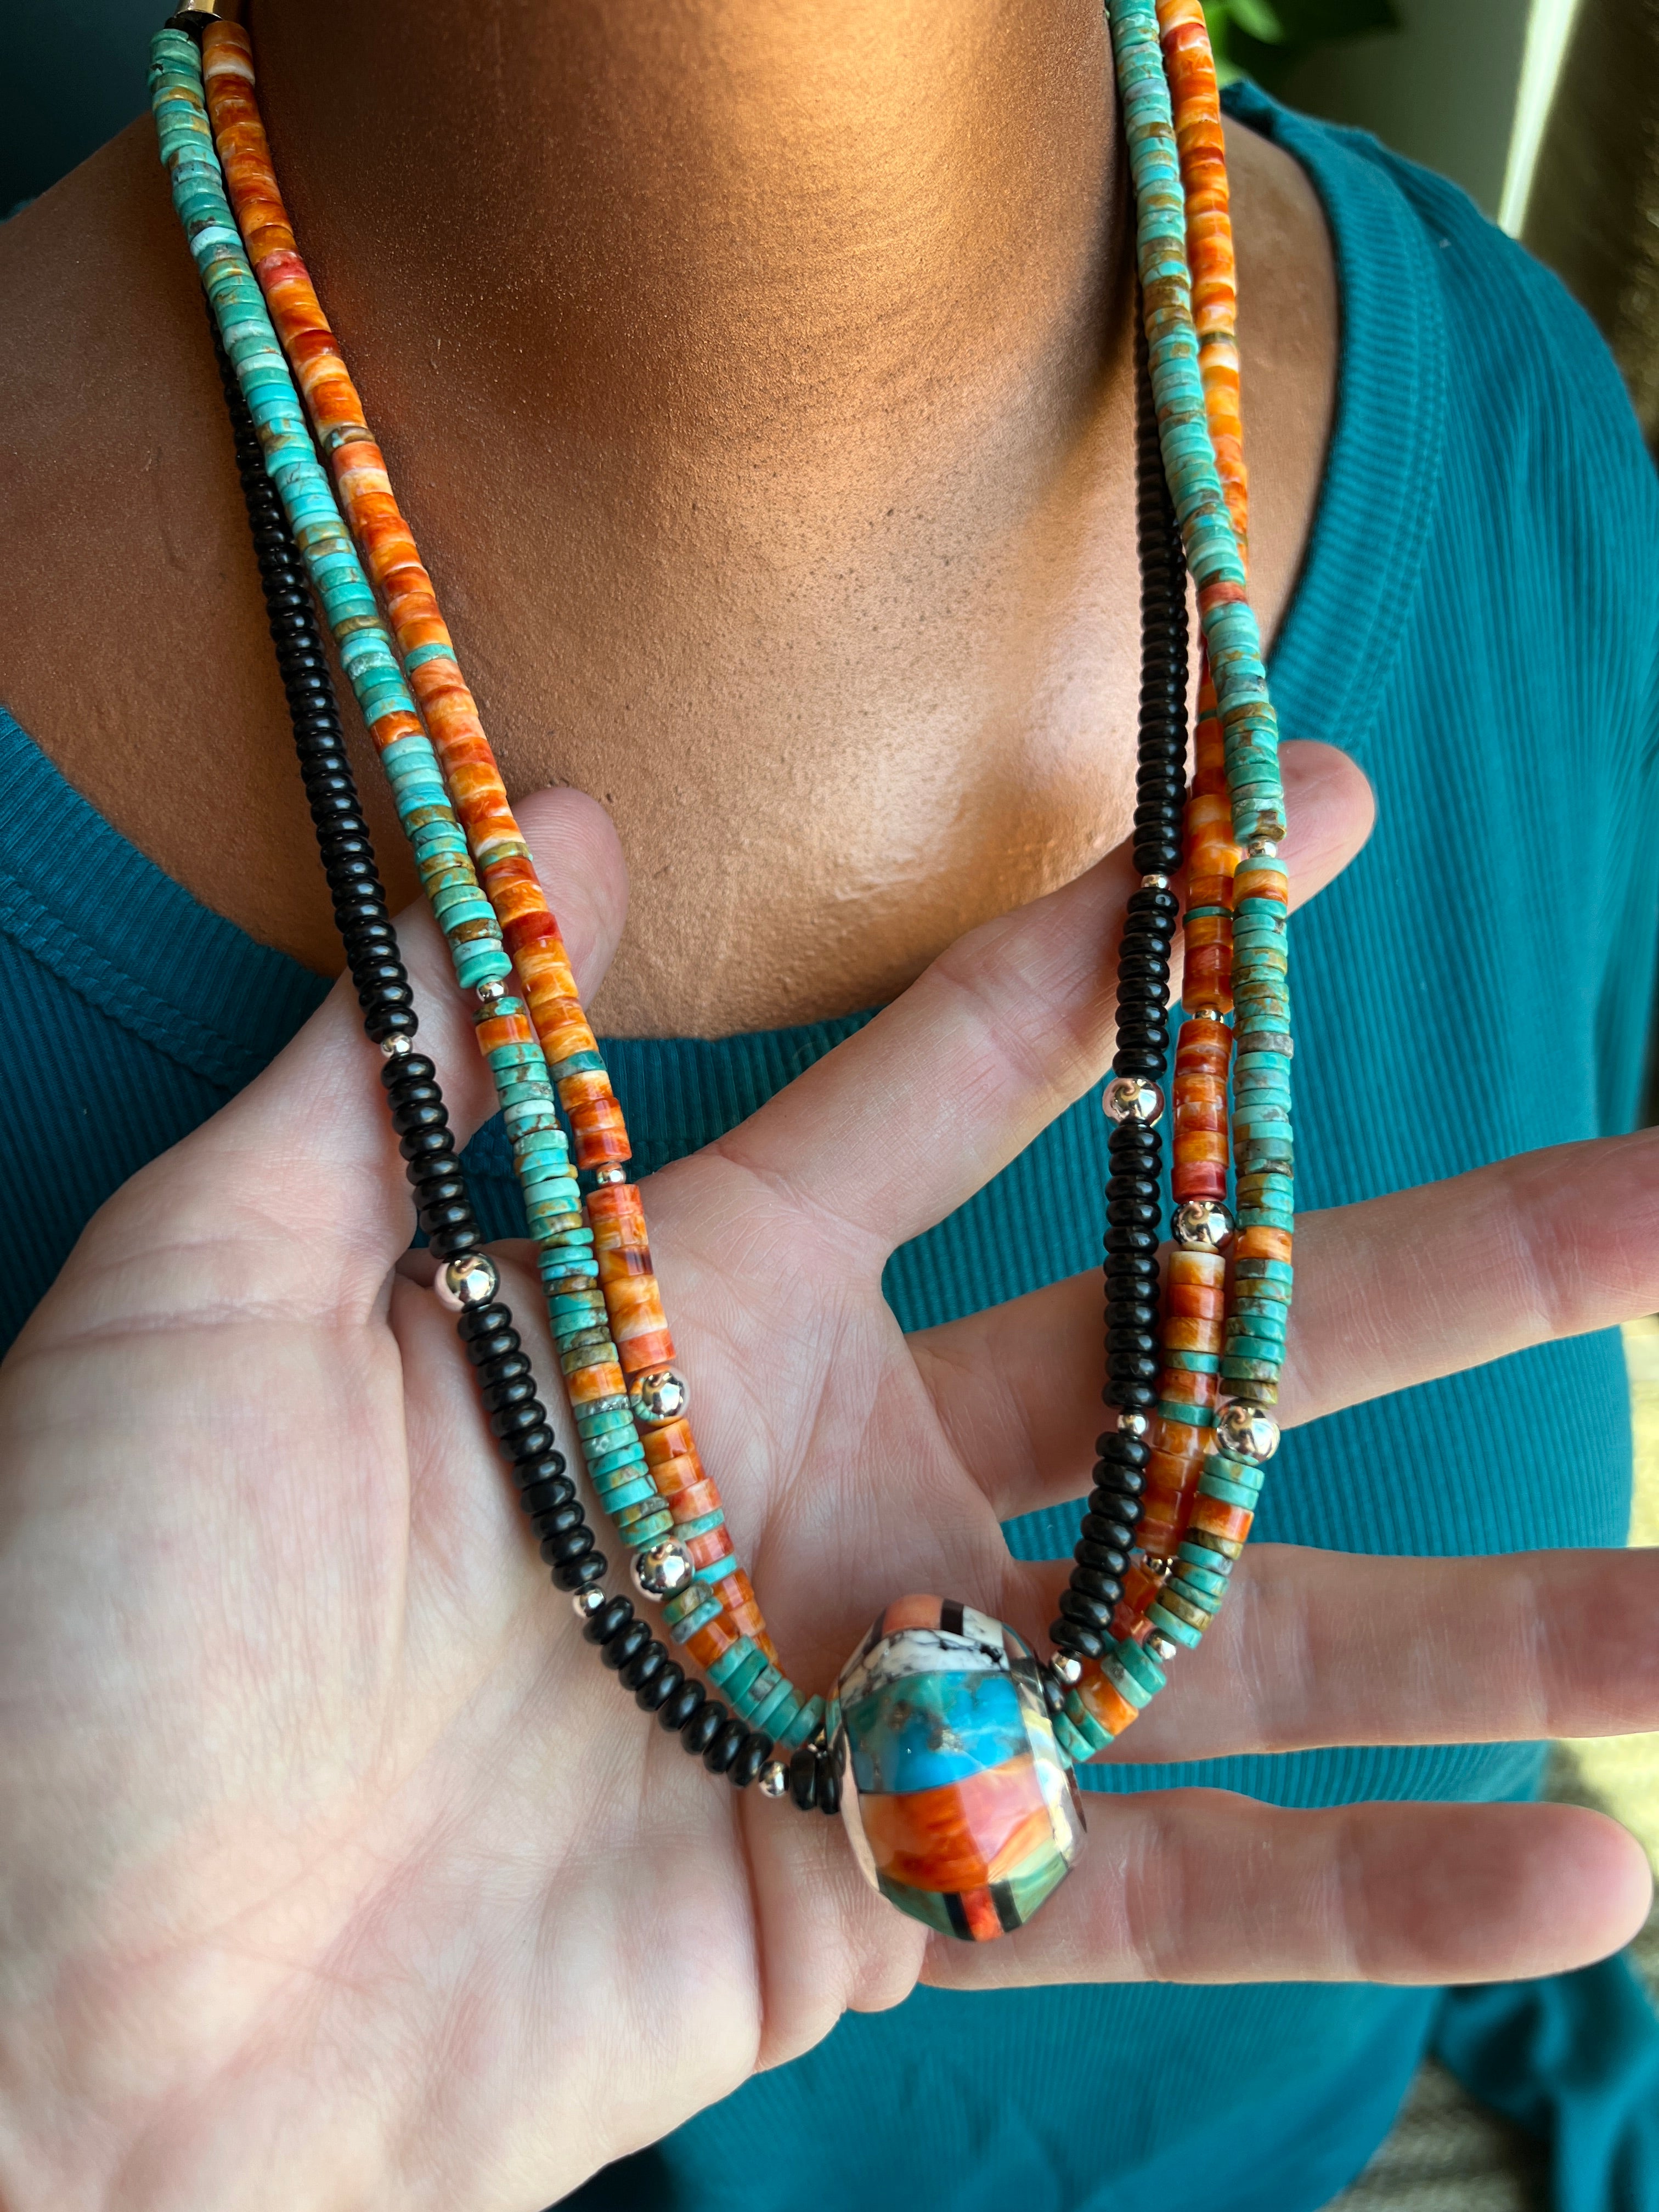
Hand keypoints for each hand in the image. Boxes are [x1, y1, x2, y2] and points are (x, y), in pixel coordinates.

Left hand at [0, 740, 1652, 2210]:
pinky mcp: (885, 1903)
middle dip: (1430, 1267)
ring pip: (1236, 1631)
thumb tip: (573, 805)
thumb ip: (423, 1054)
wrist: (43, 1999)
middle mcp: (828, 1470)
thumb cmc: (98, 1620)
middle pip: (1184, 1348)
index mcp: (698, 1302)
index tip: (1305, 816)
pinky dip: (1370, 1896)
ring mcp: (881, 1689)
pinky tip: (1587, 1870)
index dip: (1139, 954)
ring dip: (1490, 1620)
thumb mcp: (224, 1279)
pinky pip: (1162, 1888)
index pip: (973, 1079)